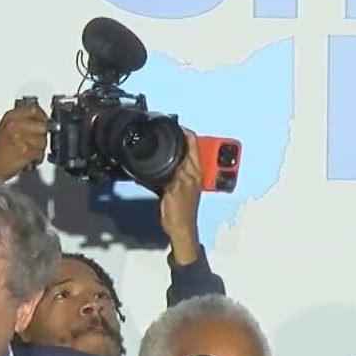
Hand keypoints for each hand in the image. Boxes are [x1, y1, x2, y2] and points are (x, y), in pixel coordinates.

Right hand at [0, 101, 48, 182]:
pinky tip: (29, 157)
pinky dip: (38, 157)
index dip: (42, 116)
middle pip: (42, 124)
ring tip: (30, 150)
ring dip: (40, 147)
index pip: (34, 109)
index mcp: (10, 116)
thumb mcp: (6, 128)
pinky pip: (40, 152)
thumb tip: (41, 119)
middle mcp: (14, 125)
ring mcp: (19, 137)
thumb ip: (23, 120)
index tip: (44, 121)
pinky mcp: (24, 151)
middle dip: (42, 134)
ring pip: (43, 140)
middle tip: (35, 140)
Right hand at [158, 128, 202, 265]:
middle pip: (187, 148)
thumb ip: (176, 172)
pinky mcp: (177, 186)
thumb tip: (174, 156)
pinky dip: (168, 161)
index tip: (173, 125)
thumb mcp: (176, 189)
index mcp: (195, 171)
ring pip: (181, 157)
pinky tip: (159, 160)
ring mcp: (186, 179)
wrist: (178, 230)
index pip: (192, 144)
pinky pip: (173, 167)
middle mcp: (193, 173)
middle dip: (178, 137)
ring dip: (173, 148)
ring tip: (162, 141)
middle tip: (165, 130)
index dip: (184, 132)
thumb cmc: (179, 212)